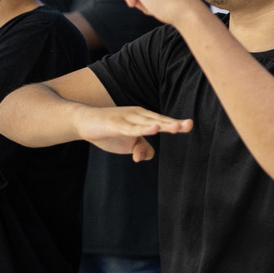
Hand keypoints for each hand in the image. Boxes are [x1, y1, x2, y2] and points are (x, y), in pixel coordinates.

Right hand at [74, 104, 191, 162]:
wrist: (84, 122)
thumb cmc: (109, 131)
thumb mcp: (128, 144)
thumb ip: (141, 149)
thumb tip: (145, 157)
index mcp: (144, 119)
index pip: (163, 122)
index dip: (175, 124)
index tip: (189, 125)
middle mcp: (138, 115)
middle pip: (159, 120)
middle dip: (174, 124)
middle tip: (189, 124)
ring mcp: (127, 118)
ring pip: (148, 122)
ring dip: (162, 125)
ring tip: (176, 128)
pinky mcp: (116, 124)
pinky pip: (131, 128)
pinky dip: (143, 129)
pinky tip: (153, 128)